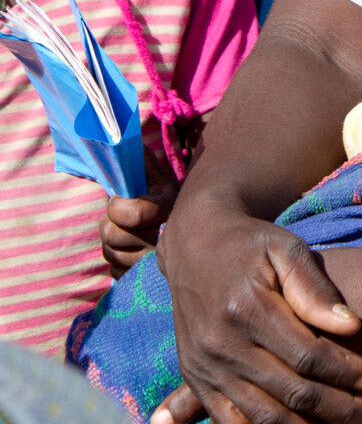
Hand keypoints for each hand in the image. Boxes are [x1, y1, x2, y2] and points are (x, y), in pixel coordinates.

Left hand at [100, 146, 178, 277]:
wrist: (191, 230)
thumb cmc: (164, 198)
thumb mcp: (159, 177)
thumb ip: (141, 161)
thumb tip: (123, 143)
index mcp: (169, 207)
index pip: (133, 213)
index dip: (117, 207)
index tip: (117, 201)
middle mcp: (166, 238)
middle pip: (114, 236)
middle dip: (109, 224)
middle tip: (117, 218)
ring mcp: (155, 262)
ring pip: (112, 255)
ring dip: (111, 242)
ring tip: (123, 233)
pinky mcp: (145, 280)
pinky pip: (115, 272)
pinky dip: (116, 260)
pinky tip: (128, 250)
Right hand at [152, 203, 361, 423]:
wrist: (195, 243)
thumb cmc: (252, 243)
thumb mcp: (286, 247)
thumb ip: (315, 287)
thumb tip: (351, 326)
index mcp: (247, 307)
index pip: (306, 356)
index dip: (343, 373)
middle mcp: (222, 343)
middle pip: (288, 393)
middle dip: (336, 411)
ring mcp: (205, 366)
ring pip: (262, 418)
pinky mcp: (196, 378)